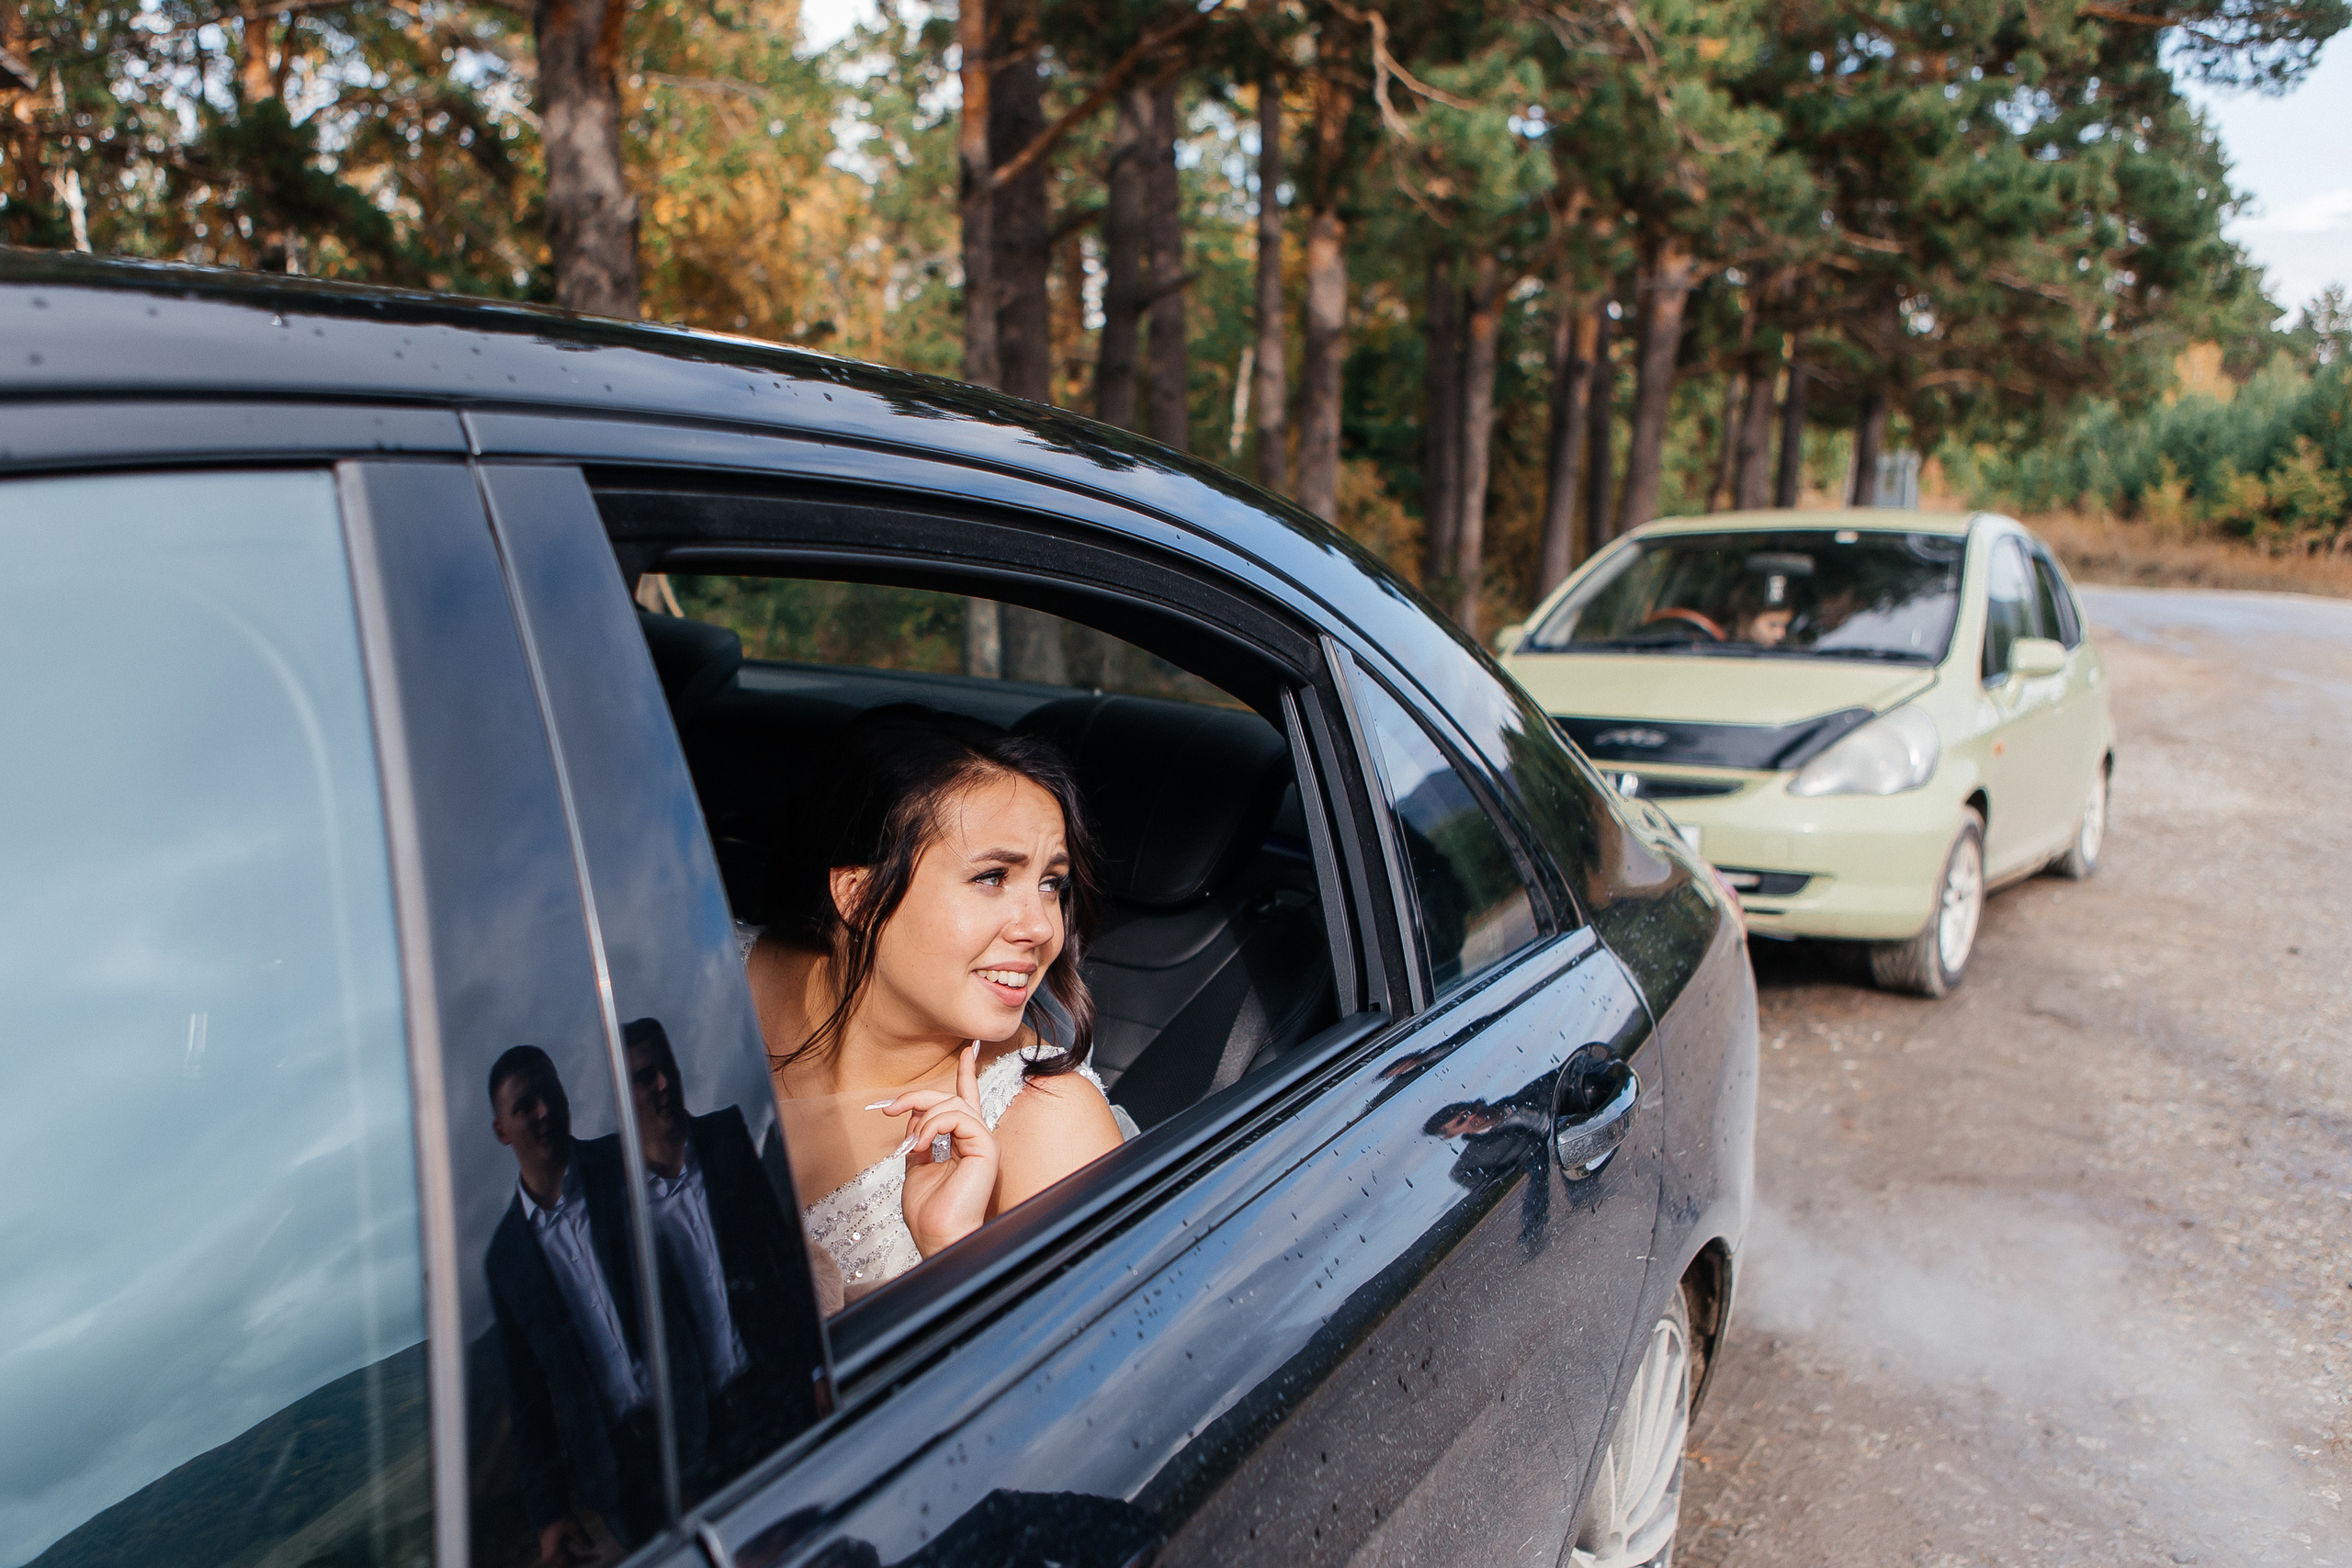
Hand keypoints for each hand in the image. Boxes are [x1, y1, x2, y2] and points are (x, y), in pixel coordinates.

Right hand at [538, 1519, 595, 1566]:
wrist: (547, 1516)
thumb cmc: (561, 1520)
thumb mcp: (574, 1527)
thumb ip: (583, 1537)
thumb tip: (592, 1547)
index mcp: (555, 1552)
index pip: (573, 1561)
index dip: (586, 1559)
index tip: (598, 1556)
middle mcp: (549, 1558)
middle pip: (568, 1566)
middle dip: (580, 1562)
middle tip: (593, 1557)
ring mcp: (547, 1558)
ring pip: (564, 1566)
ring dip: (575, 1562)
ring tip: (587, 1557)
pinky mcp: (547, 1556)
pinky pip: (560, 1563)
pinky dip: (570, 1560)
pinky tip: (578, 1556)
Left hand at [881, 1042, 998, 1257]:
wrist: (938, 1237)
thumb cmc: (930, 1212)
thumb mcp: (917, 1167)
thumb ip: (919, 1139)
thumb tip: (913, 1116)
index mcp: (965, 1144)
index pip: (966, 1101)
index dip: (966, 1074)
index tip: (968, 1049)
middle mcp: (978, 1140)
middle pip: (950, 1098)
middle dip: (916, 1097)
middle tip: (888, 1109)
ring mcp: (984, 1143)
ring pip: (952, 1105)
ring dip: (922, 1119)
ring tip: (910, 1144)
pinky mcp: (987, 1148)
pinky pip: (959, 1118)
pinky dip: (933, 1126)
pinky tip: (921, 1145)